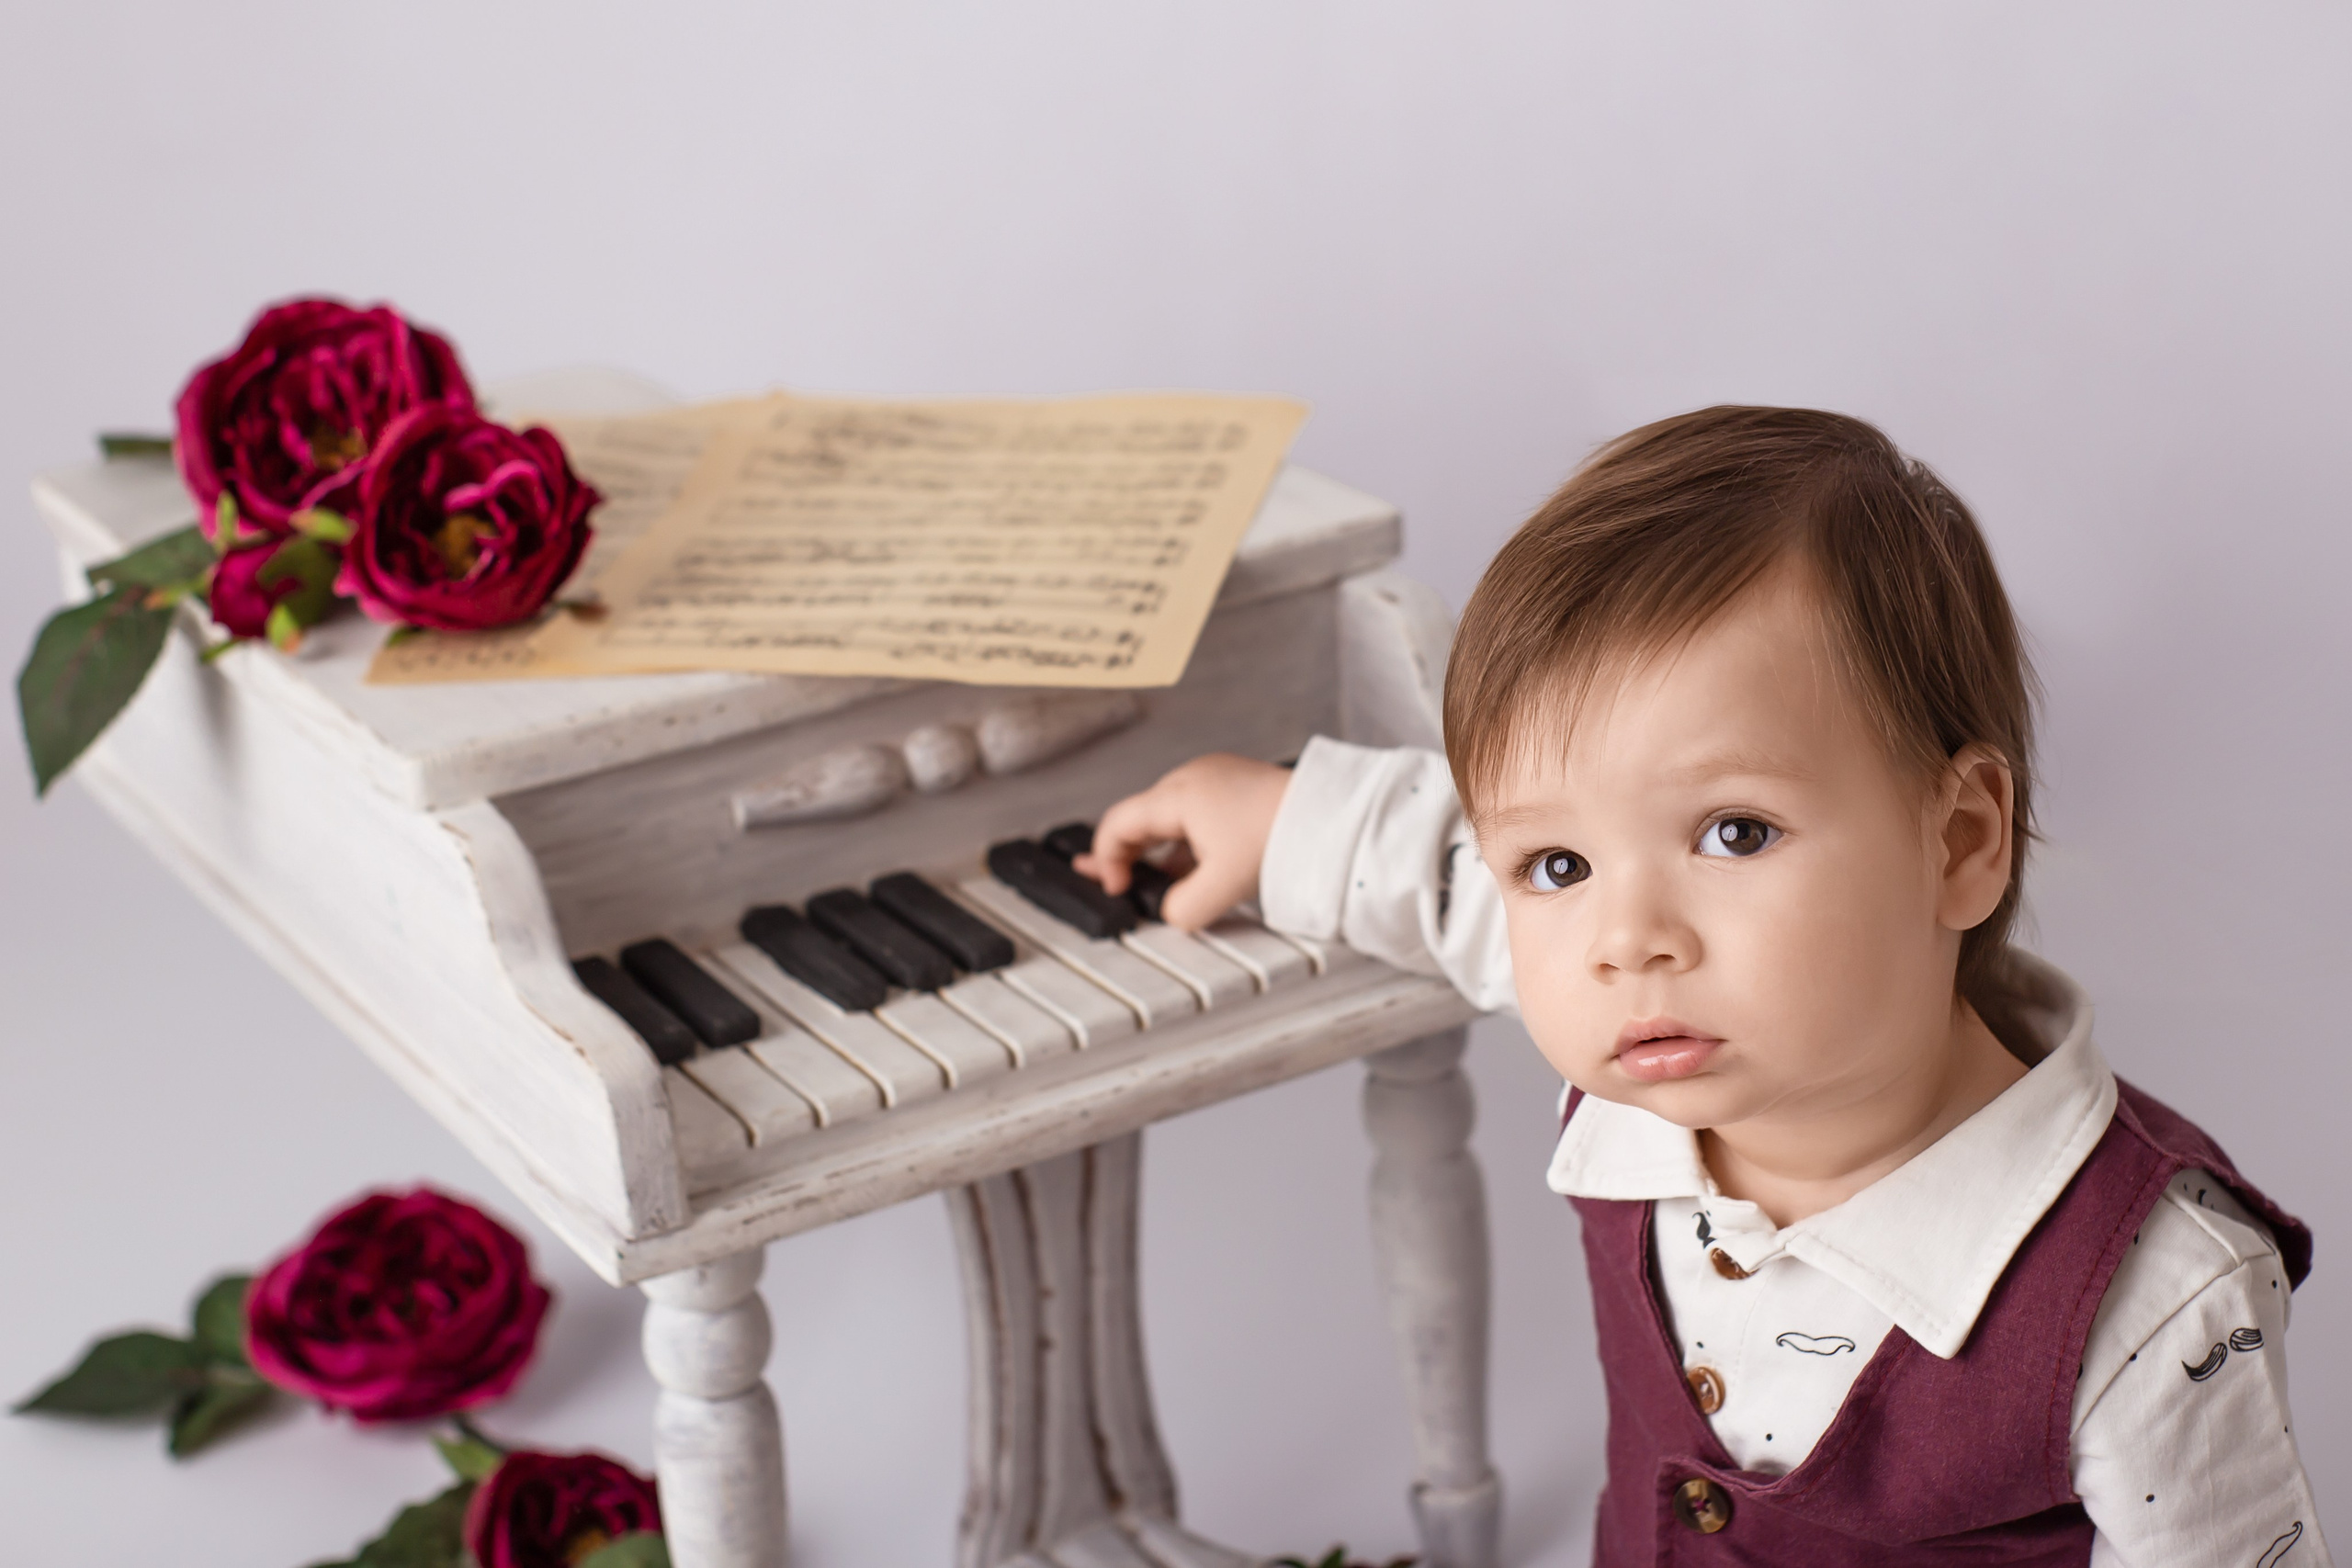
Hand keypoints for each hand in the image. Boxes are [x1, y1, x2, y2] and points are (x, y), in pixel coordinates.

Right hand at [1075, 753, 1292, 930]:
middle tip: (1112, 878)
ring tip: (1156, 880)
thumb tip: (1171, 913)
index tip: (1116, 888)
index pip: (1118, 823)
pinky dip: (1188, 841)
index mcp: (1179, 794)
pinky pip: (1197, 816)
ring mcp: (1216, 778)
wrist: (1331, 817)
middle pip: (1141, 818)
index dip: (1106, 859)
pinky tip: (1195, 867)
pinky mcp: (1237, 786)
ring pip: (1169, 818)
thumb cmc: (1283, 835)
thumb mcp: (1222, 888)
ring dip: (1159, 850)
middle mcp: (1192, 778)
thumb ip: (1182, 910)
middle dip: (1126, 853)